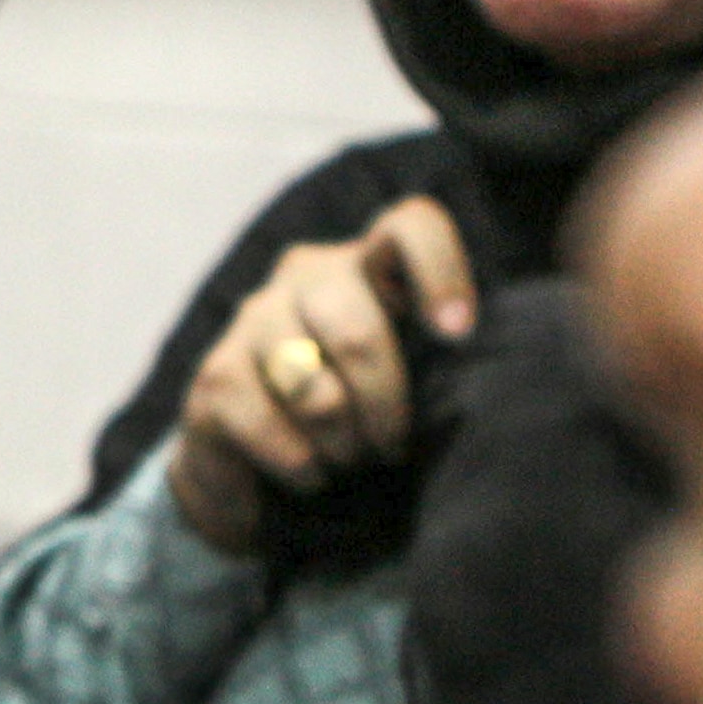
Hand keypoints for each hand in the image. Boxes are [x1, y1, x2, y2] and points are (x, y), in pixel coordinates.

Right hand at [168, 194, 477, 554]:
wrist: (261, 471)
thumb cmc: (361, 417)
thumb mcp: (415, 381)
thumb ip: (441, 365)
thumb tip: (488, 387)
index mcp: (370, 266)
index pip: (410, 228)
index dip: (439, 270)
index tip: (456, 332)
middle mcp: (308, 277)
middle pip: (357, 331)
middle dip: (384, 408)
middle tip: (391, 448)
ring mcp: (254, 320)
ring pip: (312, 389)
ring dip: (342, 444)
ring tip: (350, 462)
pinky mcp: (214, 376)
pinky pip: (266, 425)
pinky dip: (300, 465)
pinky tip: (310, 476)